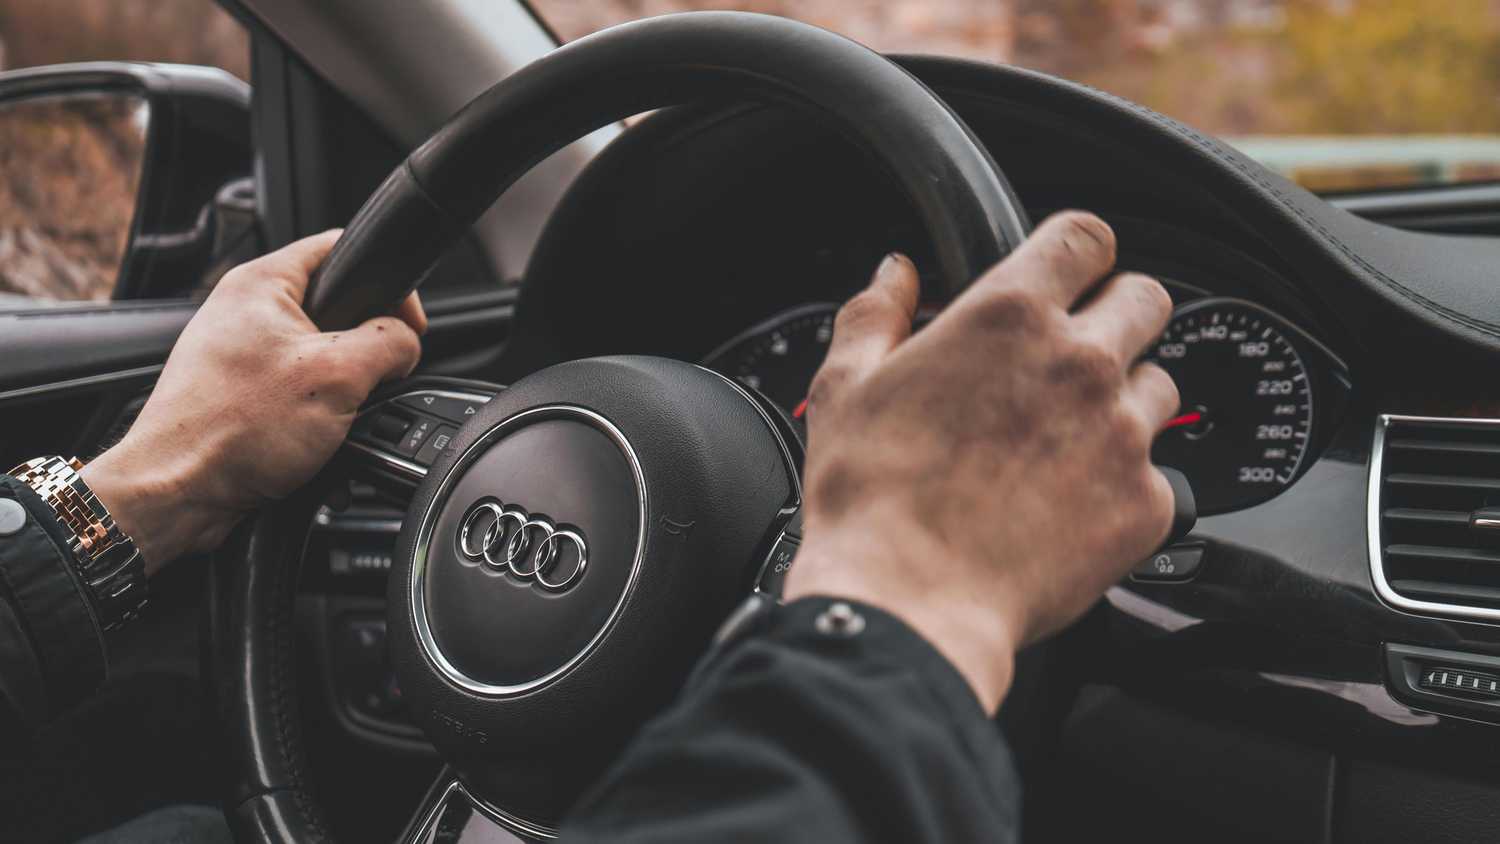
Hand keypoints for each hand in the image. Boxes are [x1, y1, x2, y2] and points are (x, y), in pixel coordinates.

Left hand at [80, 231, 425, 573]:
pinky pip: (298, 387)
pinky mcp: (239, 390)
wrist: (178, 493)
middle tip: (371, 380)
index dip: (388, 285)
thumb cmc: (232, 431)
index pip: (342, 248)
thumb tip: (406, 342)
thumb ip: (388, 344)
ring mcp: (239, 351)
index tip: (406, 327)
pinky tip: (314, 434)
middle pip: (336, 307)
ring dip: (342, 384)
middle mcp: (245, 309)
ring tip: (335, 413)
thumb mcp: (340, 377)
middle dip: (365, 347)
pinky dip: (317, 409)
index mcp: (262, 283)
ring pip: (320, 352)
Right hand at [782, 212, 1177, 712]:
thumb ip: (876, 313)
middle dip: (1115, 316)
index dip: (1076, 253)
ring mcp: (1124, 434)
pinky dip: (1123, 484)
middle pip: (1146, 299)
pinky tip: (1069, 507)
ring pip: (1160, 385)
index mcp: (1008, 316)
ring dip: (1124, 400)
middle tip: (1070, 358)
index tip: (1065, 275)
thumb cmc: (871, 500)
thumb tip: (895, 275)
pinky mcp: (1147, 504)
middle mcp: (1081, 363)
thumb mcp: (846, 386)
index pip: (1085, 237)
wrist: (909, 604)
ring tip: (1064, 443)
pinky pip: (1158, 474)